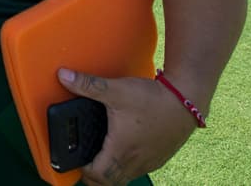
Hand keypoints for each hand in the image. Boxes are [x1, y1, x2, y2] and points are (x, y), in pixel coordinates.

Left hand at [56, 68, 196, 185]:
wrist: (187, 100)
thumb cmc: (152, 98)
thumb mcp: (116, 90)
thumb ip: (88, 85)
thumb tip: (63, 76)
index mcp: (121, 150)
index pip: (97, 176)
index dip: (83, 170)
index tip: (75, 158)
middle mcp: (135, 162)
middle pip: (109, 182)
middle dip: (95, 176)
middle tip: (85, 160)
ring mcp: (149, 162)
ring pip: (124, 178)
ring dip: (111, 172)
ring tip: (100, 156)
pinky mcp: (159, 158)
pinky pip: (138, 171)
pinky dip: (126, 167)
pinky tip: (122, 150)